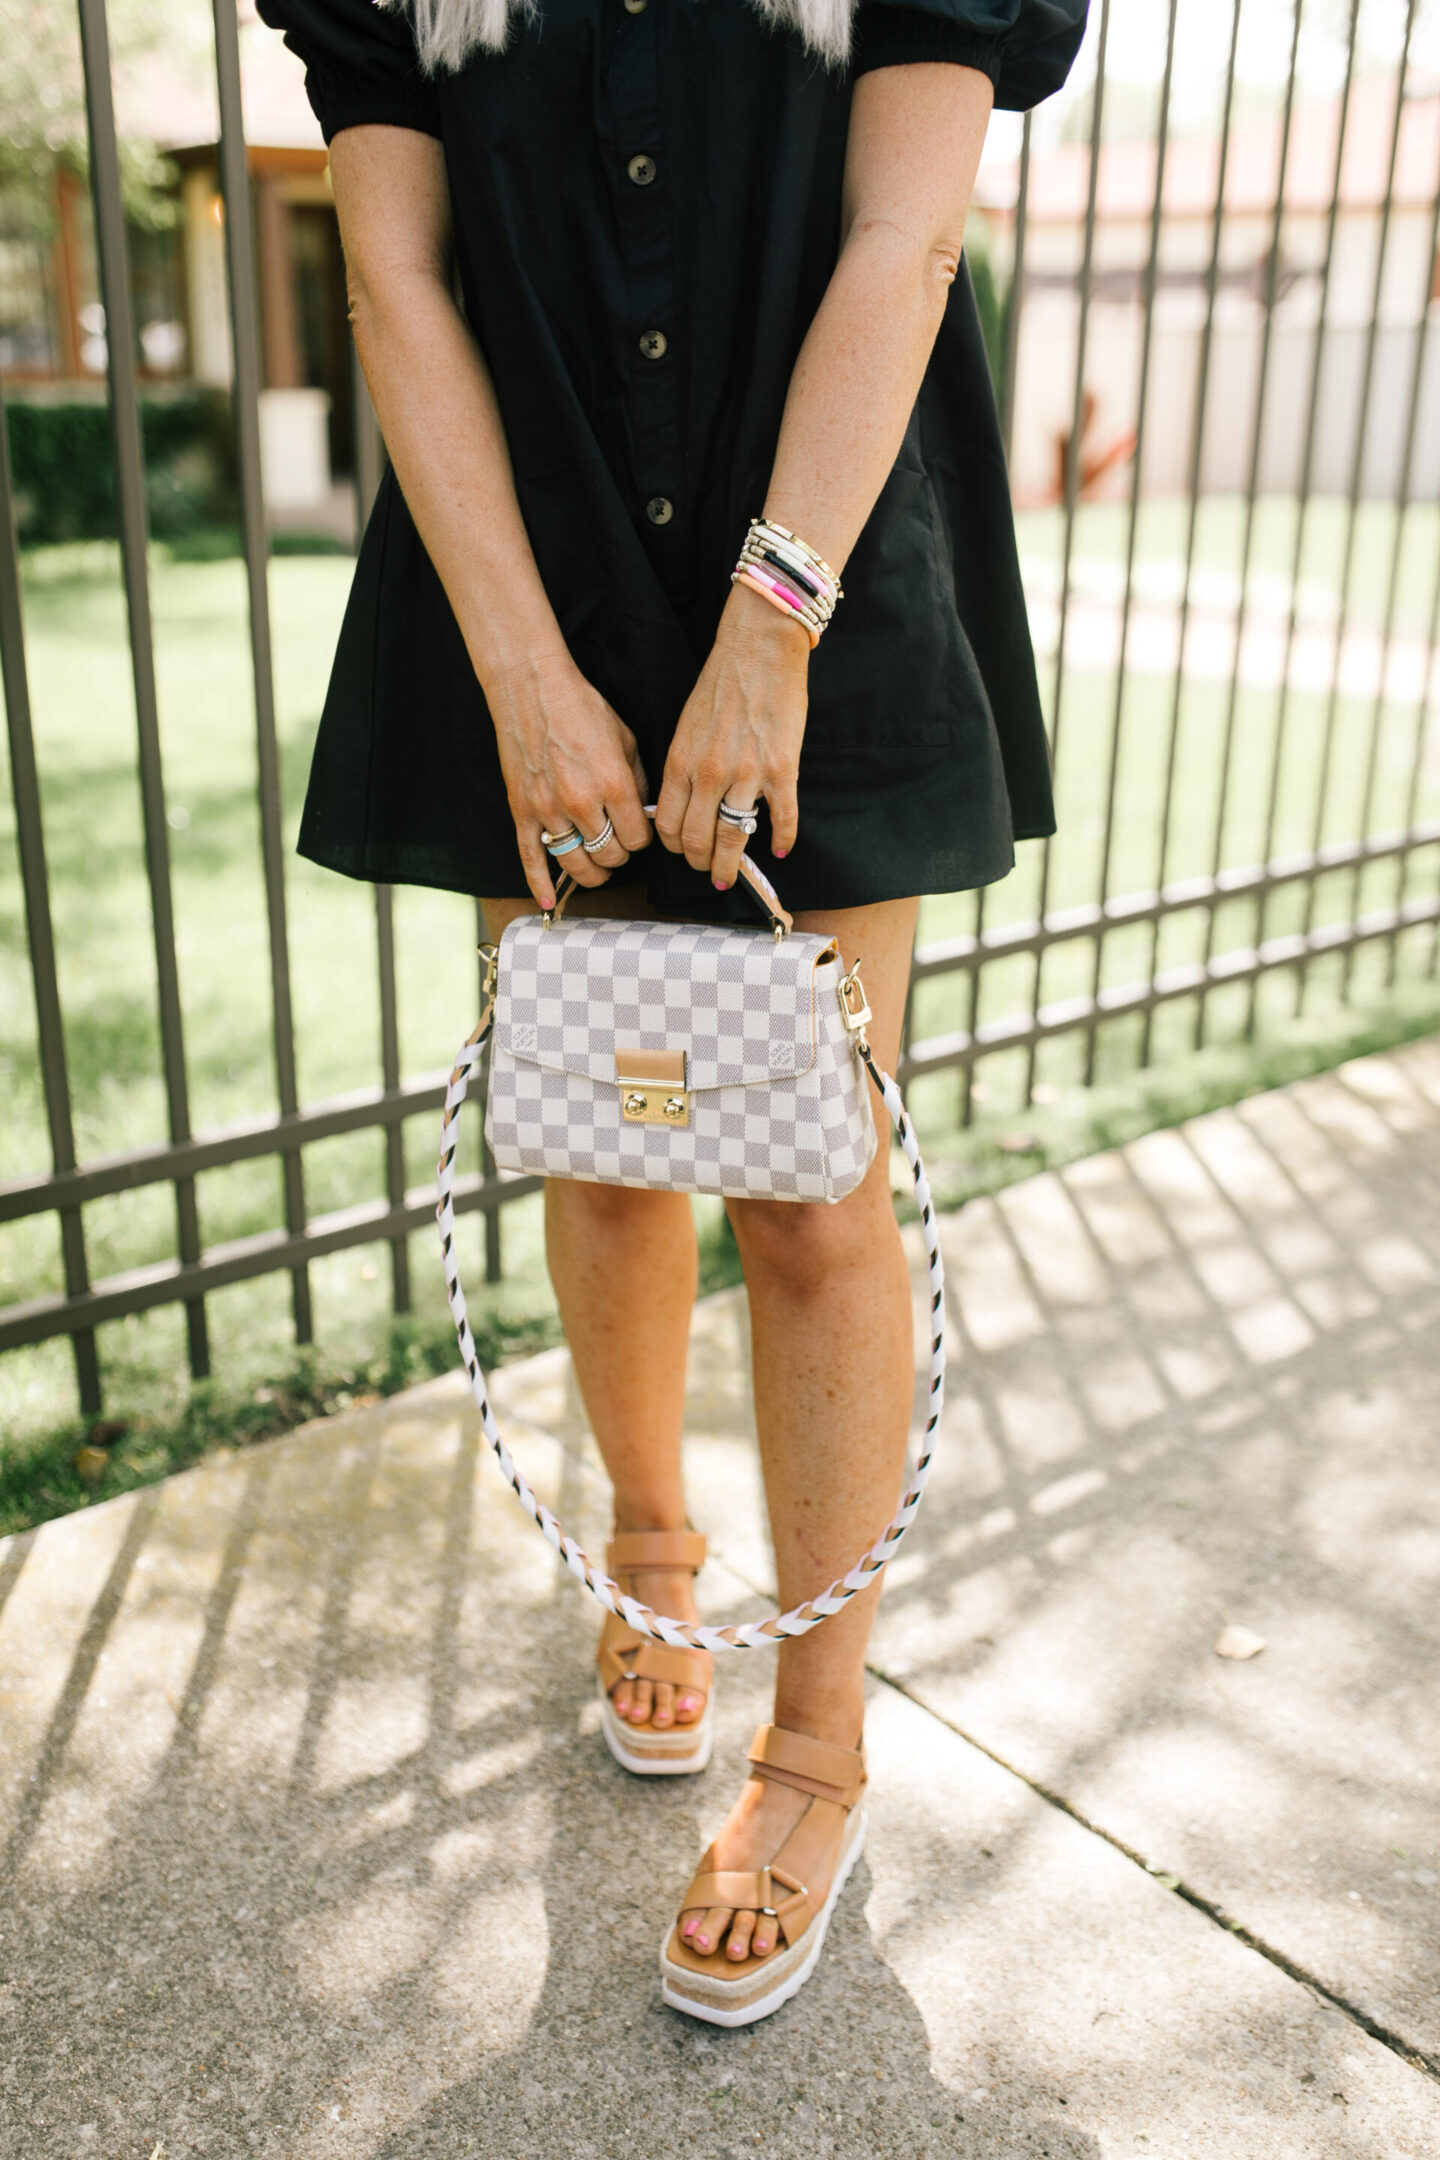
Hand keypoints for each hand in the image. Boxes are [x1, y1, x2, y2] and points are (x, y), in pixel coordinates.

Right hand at [487, 647, 650, 908]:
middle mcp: (582, 803)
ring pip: (576, 864)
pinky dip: (540, 885)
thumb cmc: (581, 707)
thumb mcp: (625, 738)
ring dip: (593, 872)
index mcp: (613, 784)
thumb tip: (644, 814)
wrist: (532, 688)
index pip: (638, 839)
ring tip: (599, 868)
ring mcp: (548, 811)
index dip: (643, 839)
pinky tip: (549, 903)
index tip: (639, 831)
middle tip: (620, 844)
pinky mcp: (522, 812)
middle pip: (611, 855)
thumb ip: (638, 781)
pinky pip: (530, 859)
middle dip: (620, 855)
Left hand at [654, 582, 808, 887]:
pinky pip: (782, 819)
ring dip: (732, 865)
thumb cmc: (721, 682)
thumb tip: (684, 802)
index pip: (668, 825)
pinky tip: (781, 849)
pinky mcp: (782, 769)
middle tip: (709, 869)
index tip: (683, 852)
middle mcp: (709, 773)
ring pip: (734, 839)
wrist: (759, 647)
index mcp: (681, 762)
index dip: (674, 847)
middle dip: (701, 863)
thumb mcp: (686, 725)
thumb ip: (684, 765)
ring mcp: (747, 774)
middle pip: (698, 840)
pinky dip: (783, 839)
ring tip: (733, 875)